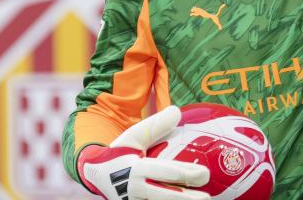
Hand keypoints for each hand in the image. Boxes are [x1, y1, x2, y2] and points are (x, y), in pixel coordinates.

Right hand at [77, 105, 210, 199]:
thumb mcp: (132, 137)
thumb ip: (155, 126)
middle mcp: (136, 189)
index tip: (205, 174)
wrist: (94, 175)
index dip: (186, 173)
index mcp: (136, 169)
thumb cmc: (119, 153)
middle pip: (166, 196)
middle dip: (188, 197)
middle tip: (207, 196)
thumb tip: (177, 111)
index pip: (165, 173)